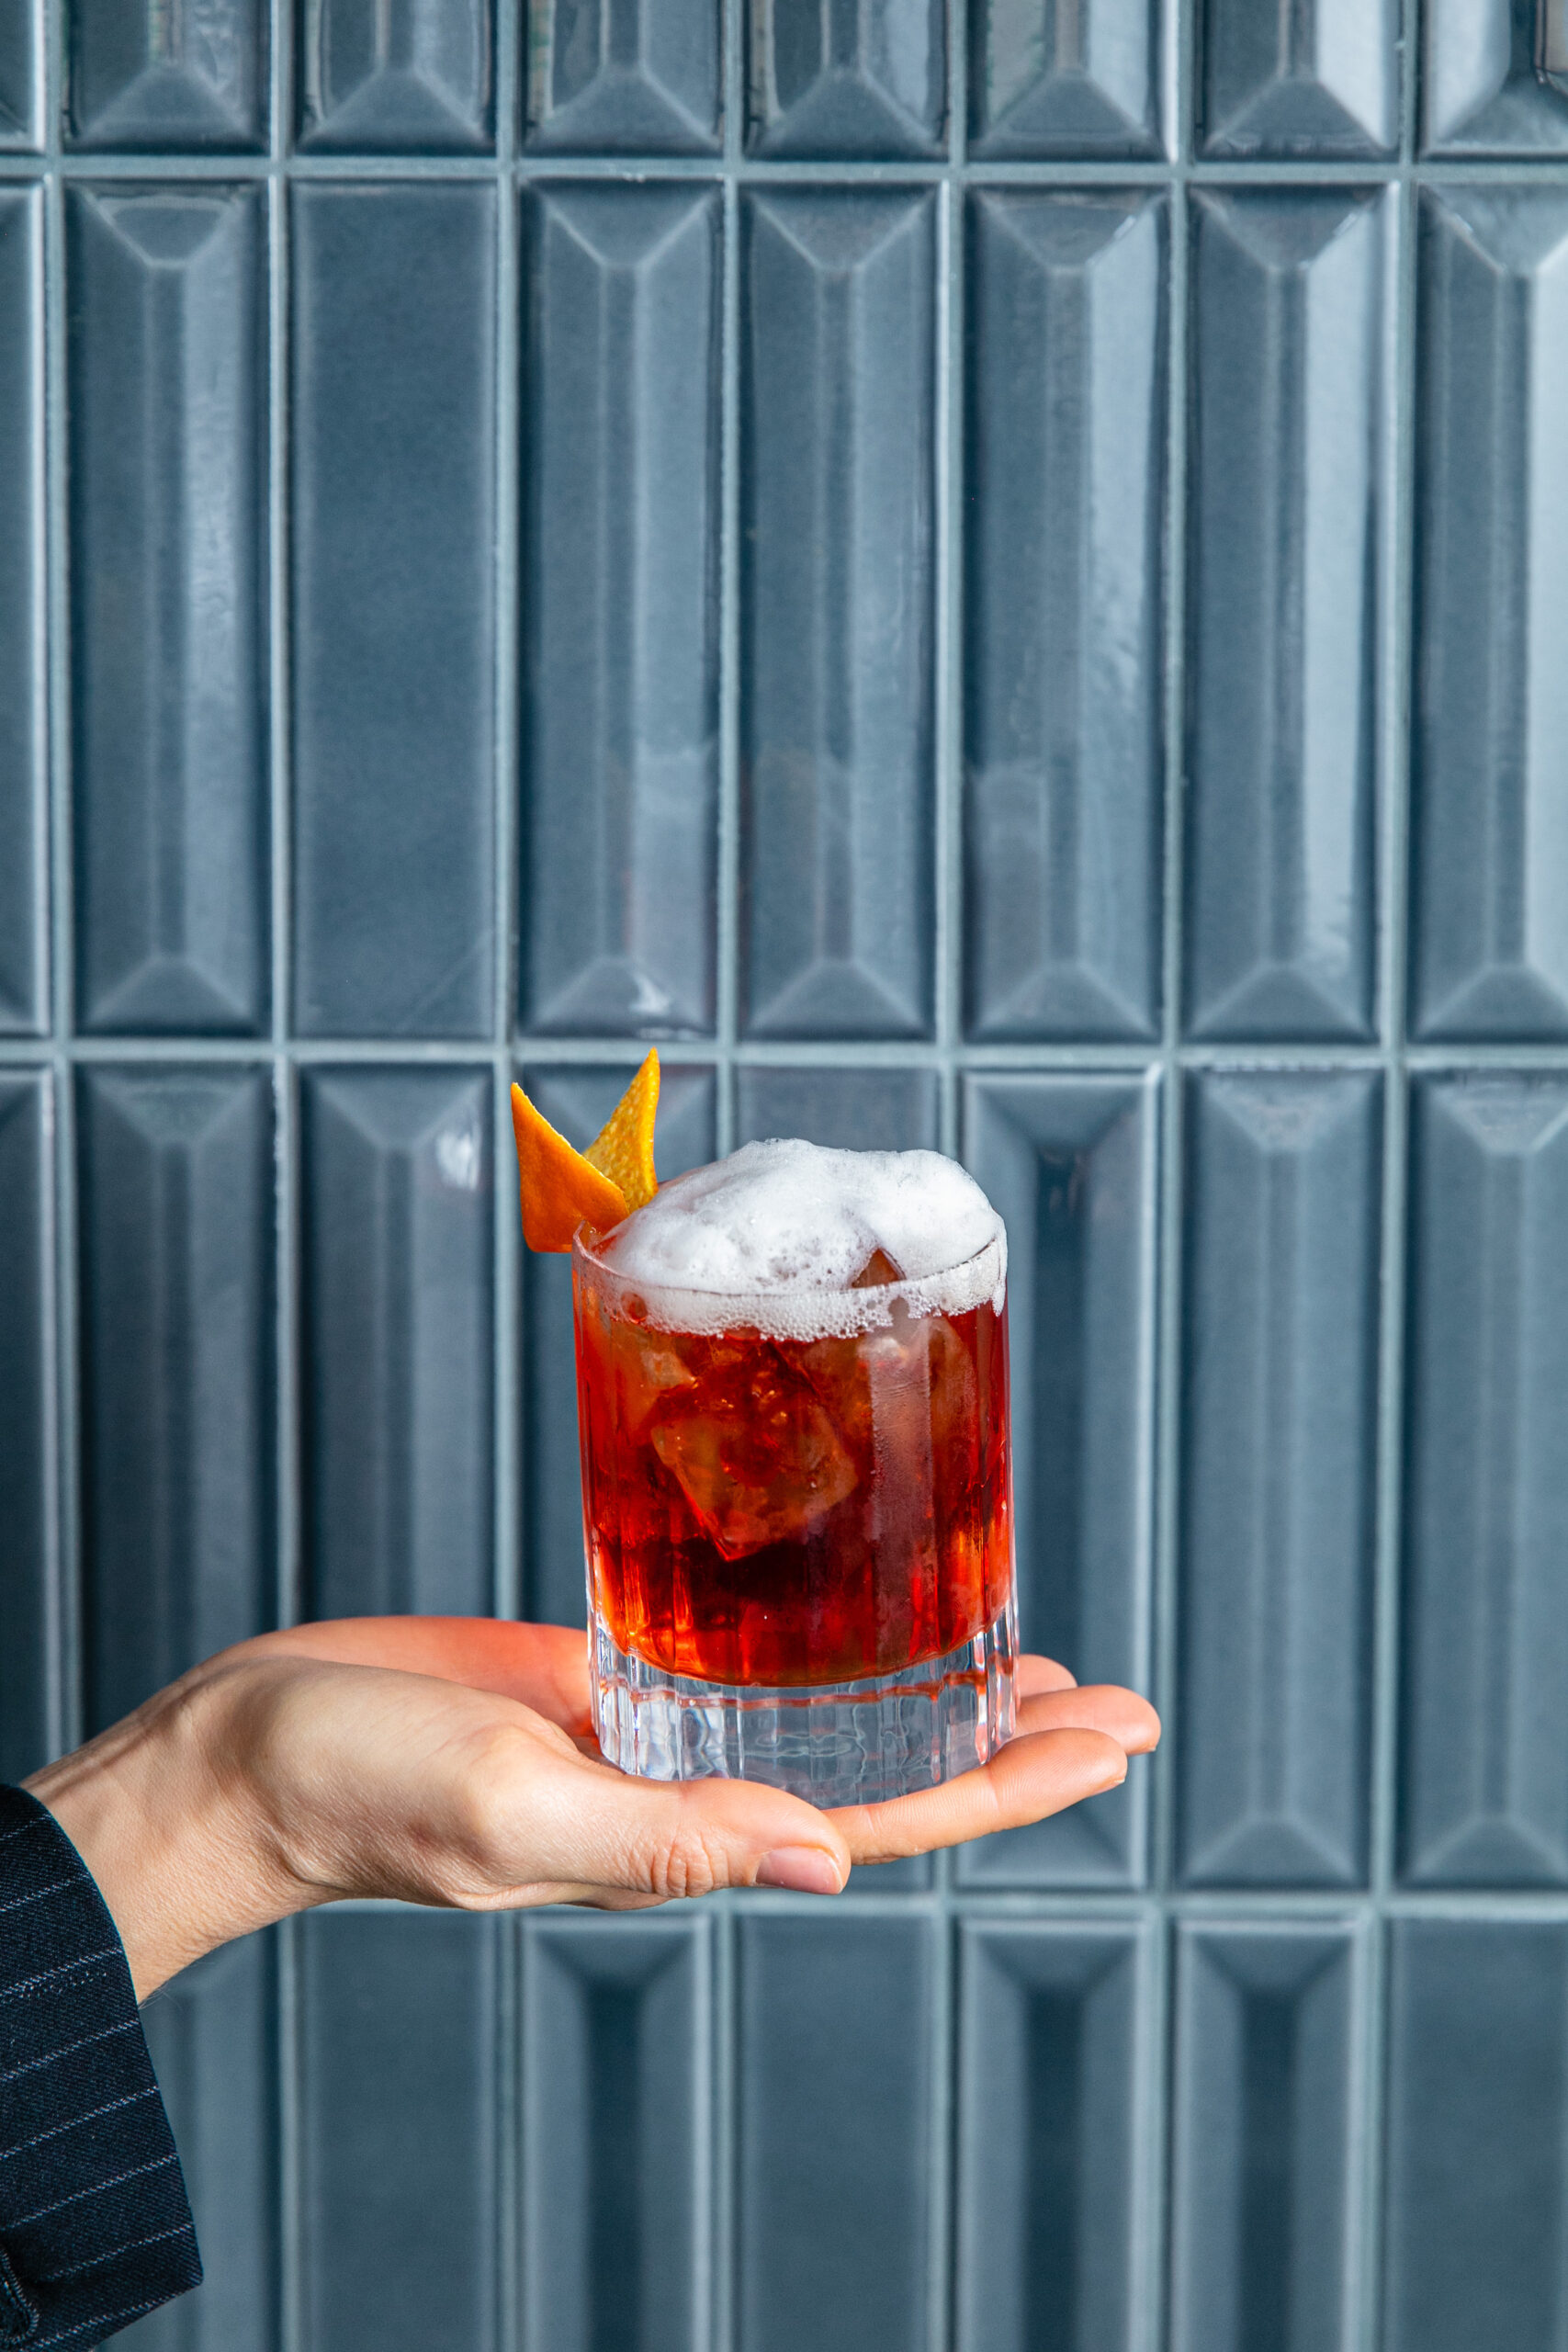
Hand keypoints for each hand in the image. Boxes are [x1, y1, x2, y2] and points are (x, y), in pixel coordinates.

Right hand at [26, 1618, 1158, 1999]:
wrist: (250, 1750)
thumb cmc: (358, 1789)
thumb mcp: (510, 1806)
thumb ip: (658, 1837)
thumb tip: (826, 1863)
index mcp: (684, 1839)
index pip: (889, 1819)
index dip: (1011, 1783)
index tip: (1118, 1738)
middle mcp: (689, 1793)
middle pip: (885, 1768)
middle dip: (1009, 1738)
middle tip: (1121, 1696)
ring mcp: (649, 1734)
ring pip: (823, 1712)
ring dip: (928, 1686)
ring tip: (1028, 1653)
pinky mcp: (600, 1675)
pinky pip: (736, 1658)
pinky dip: (813, 1634)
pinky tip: (852, 1602)